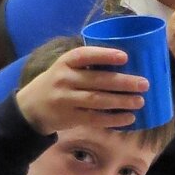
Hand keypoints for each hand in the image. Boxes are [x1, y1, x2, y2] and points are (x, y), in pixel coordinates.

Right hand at [16, 46, 147, 133]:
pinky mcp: (69, 117)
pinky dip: (113, 119)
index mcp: (65, 62)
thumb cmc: (58, 83)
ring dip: (121, 101)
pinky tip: (129, 117)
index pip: (84, 55)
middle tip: (144, 84)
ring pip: (97, 100)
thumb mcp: (65, 68)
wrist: (30, 107)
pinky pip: (94, 118)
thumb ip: (88, 66)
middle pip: (97, 80)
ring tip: (140, 101)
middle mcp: (64, 79)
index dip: (104, 55)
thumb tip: (128, 64)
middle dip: (123, 82)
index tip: (125, 57)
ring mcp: (65, 99)